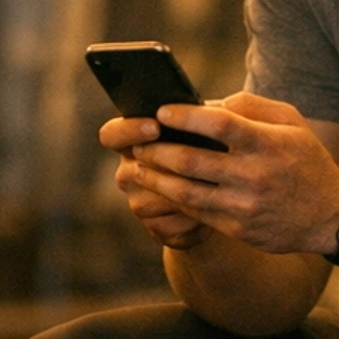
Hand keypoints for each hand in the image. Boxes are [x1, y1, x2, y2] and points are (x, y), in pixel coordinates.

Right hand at [99, 112, 212, 249]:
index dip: (128, 130)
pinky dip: (191, 219)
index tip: (155, 126)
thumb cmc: (215, 149)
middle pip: (130, 171)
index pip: (112, 135)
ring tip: (212, 186)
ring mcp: (140, 201)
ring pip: (149, 200)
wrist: (225, 196)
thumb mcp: (211, 129)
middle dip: (162, 166)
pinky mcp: (158, 228)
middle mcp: (130, 171)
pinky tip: (214, 211)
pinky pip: (167, 226)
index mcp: (135, 141)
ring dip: (181, 193)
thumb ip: (204, 117)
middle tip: (190, 160)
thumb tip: (210, 110)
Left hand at [120, 91, 338, 257]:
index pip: (219, 125)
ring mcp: (245, 206)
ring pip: (186, 192)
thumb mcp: (291, 122)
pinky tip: (161, 189)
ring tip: (138, 167)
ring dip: (156, 178)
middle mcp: (255, 175)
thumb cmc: (305, 159)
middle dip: (158, 150)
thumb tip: (207, 104)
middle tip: (139, 142)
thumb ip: (251, 106)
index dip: (186, 117)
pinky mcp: (239, 229)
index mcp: (267, 144)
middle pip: (192, 161)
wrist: (330, 215)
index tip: (162, 112)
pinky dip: (173, 200)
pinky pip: (197, 213)